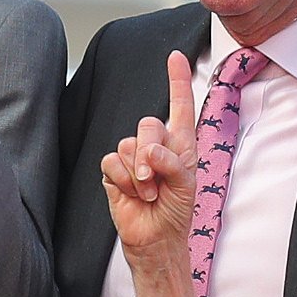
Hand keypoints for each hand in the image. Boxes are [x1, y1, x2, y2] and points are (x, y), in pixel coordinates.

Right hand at [100, 49, 199, 275]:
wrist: (155, 239)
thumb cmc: (176, 212)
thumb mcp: (186, 185)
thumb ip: (172, 162)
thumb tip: (147, 151)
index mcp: (180, 143)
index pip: (179, 105)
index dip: (177, 79)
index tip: (175, 56)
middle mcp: (156, 145)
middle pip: (147, 123)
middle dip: (151, 151)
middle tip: (156, 180)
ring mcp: (132, 156)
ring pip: (127, 144)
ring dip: (138, 175)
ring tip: (148, 193)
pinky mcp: (112, 170)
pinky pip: (111, 161)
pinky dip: (122, 180)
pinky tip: (131, 194)